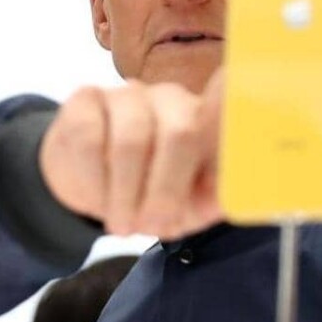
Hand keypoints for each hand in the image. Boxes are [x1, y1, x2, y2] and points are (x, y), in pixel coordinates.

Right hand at [39, 71, 223, 239]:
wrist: (92, 188)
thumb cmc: (149, 194)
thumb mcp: (186, 206)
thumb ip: (210, 199)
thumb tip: (224, 200)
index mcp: (208, 120)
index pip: (229, 105)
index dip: (231, 111)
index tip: (235, 122)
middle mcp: (172, 98)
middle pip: (179, 133)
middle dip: (166, 190)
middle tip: (152, 226)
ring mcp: (128, 94)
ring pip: (131, 140)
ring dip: (125, 194)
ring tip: (122, 224)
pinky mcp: (86, 99)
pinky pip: (89, 140)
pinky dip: (94, 182)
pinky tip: (96, 200)